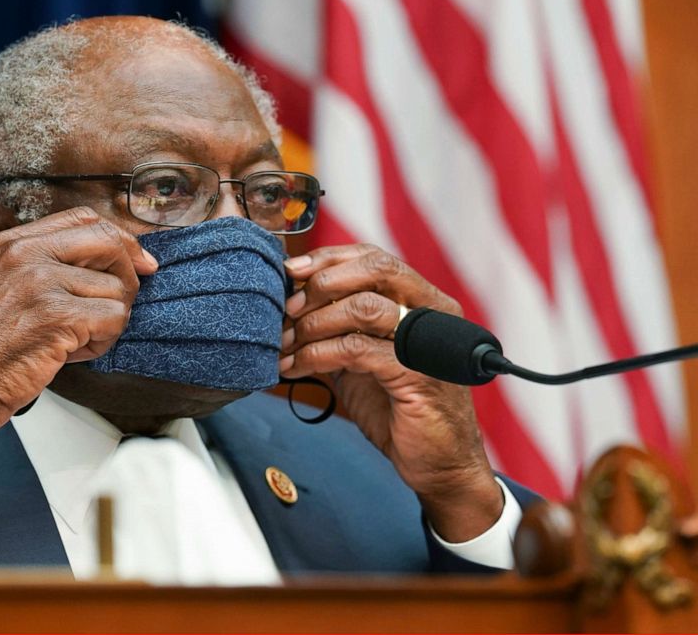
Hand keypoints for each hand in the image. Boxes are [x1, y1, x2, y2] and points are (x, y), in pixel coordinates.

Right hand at [0, 207, 157, 432]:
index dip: (120, 240)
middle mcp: (26, 253)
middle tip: (117, 306)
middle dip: (126, 275)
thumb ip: (37, 267)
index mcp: (11, 242)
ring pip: (116, 289)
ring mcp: (41, 282)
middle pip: (109, 242)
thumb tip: (95, 264)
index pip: (85, 219)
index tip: (137, 262)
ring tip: (74, 341)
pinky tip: (71, 354)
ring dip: (107, 321)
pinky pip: (113, 319)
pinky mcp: (56, 316)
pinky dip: (101, 343)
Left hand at [279, 245, 502, 540]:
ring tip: (284, 343)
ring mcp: (427, 343)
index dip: (328, 258)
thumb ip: (337, 326)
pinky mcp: (417, 376)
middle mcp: (431, 313)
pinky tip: (294, 368)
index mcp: (421, 301)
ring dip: (313, 323)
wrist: (437, 464)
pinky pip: (357, 350)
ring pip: (363, 307)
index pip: (374, 257)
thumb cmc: (398, 407)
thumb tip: (288, 302)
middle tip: (287, 308)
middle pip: (375, 269)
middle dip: (321, 283)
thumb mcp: (361, 357)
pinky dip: (316, 355)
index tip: (290, 271)